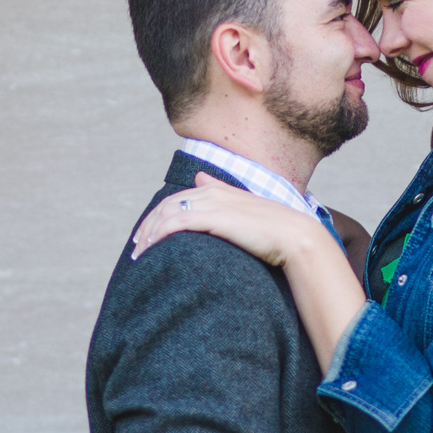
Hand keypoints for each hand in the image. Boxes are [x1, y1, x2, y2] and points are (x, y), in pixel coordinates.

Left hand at [131, 175, 313, 266]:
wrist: (295, 236)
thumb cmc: (274, 231)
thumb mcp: (245, 210)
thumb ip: (221, 193)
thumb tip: (199, 177)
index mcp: (219, 191)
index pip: (177, 199)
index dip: (158, 216)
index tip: (146, 236)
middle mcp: (212, 193)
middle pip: (166, 206)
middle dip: (148, 227)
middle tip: (137, 250)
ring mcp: (213, 204)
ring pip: (167, 214)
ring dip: (149, 234)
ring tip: (140, 255)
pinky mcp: (214, 217)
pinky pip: (177, 223)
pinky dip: (160, 234)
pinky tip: (152, 248)